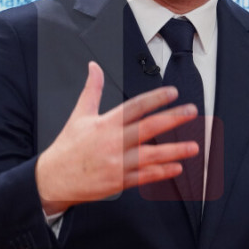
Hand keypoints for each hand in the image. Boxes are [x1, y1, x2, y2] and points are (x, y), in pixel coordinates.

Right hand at [35, 61, 198, 214]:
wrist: (54, 178)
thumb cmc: (68, 147)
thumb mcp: (79, 115)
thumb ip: (92, 90)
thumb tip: (94, 67)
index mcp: (105, 123)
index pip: (135, 107)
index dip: (155, 98)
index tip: (173, 92)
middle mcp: (114, 142)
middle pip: (149, 128)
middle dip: (173, 119)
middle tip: (192, 113)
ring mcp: (118, 163)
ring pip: (152, 155)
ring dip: (175, 150)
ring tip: (194, 146)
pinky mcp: (119, 181)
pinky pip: (145, 176)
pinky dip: (162, 172)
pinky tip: (177, 168)